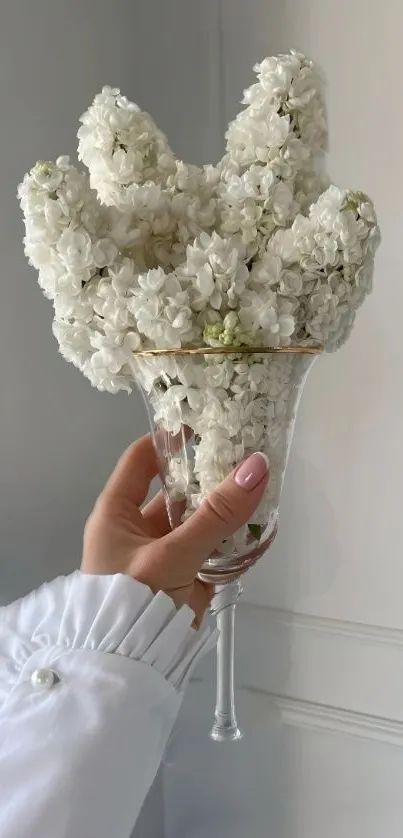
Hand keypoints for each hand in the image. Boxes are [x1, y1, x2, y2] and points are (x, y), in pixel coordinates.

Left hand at [81, 434, 268, 623]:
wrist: (130, 666)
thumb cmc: (134, 600)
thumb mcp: (173, 553)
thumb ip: (217, 514)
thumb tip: (256, 465)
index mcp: (117, 513)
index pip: (141, 460)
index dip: (170, 440)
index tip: (206, 426)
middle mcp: (138, 528)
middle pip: (177, 490)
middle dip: (210, 476)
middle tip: (247, 456)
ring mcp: (163, 553)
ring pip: (199, 520)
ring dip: (226, 509)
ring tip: (262, 486)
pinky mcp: (185, 577)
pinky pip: (212, 549)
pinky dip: (234, 540)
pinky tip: (261, 527)